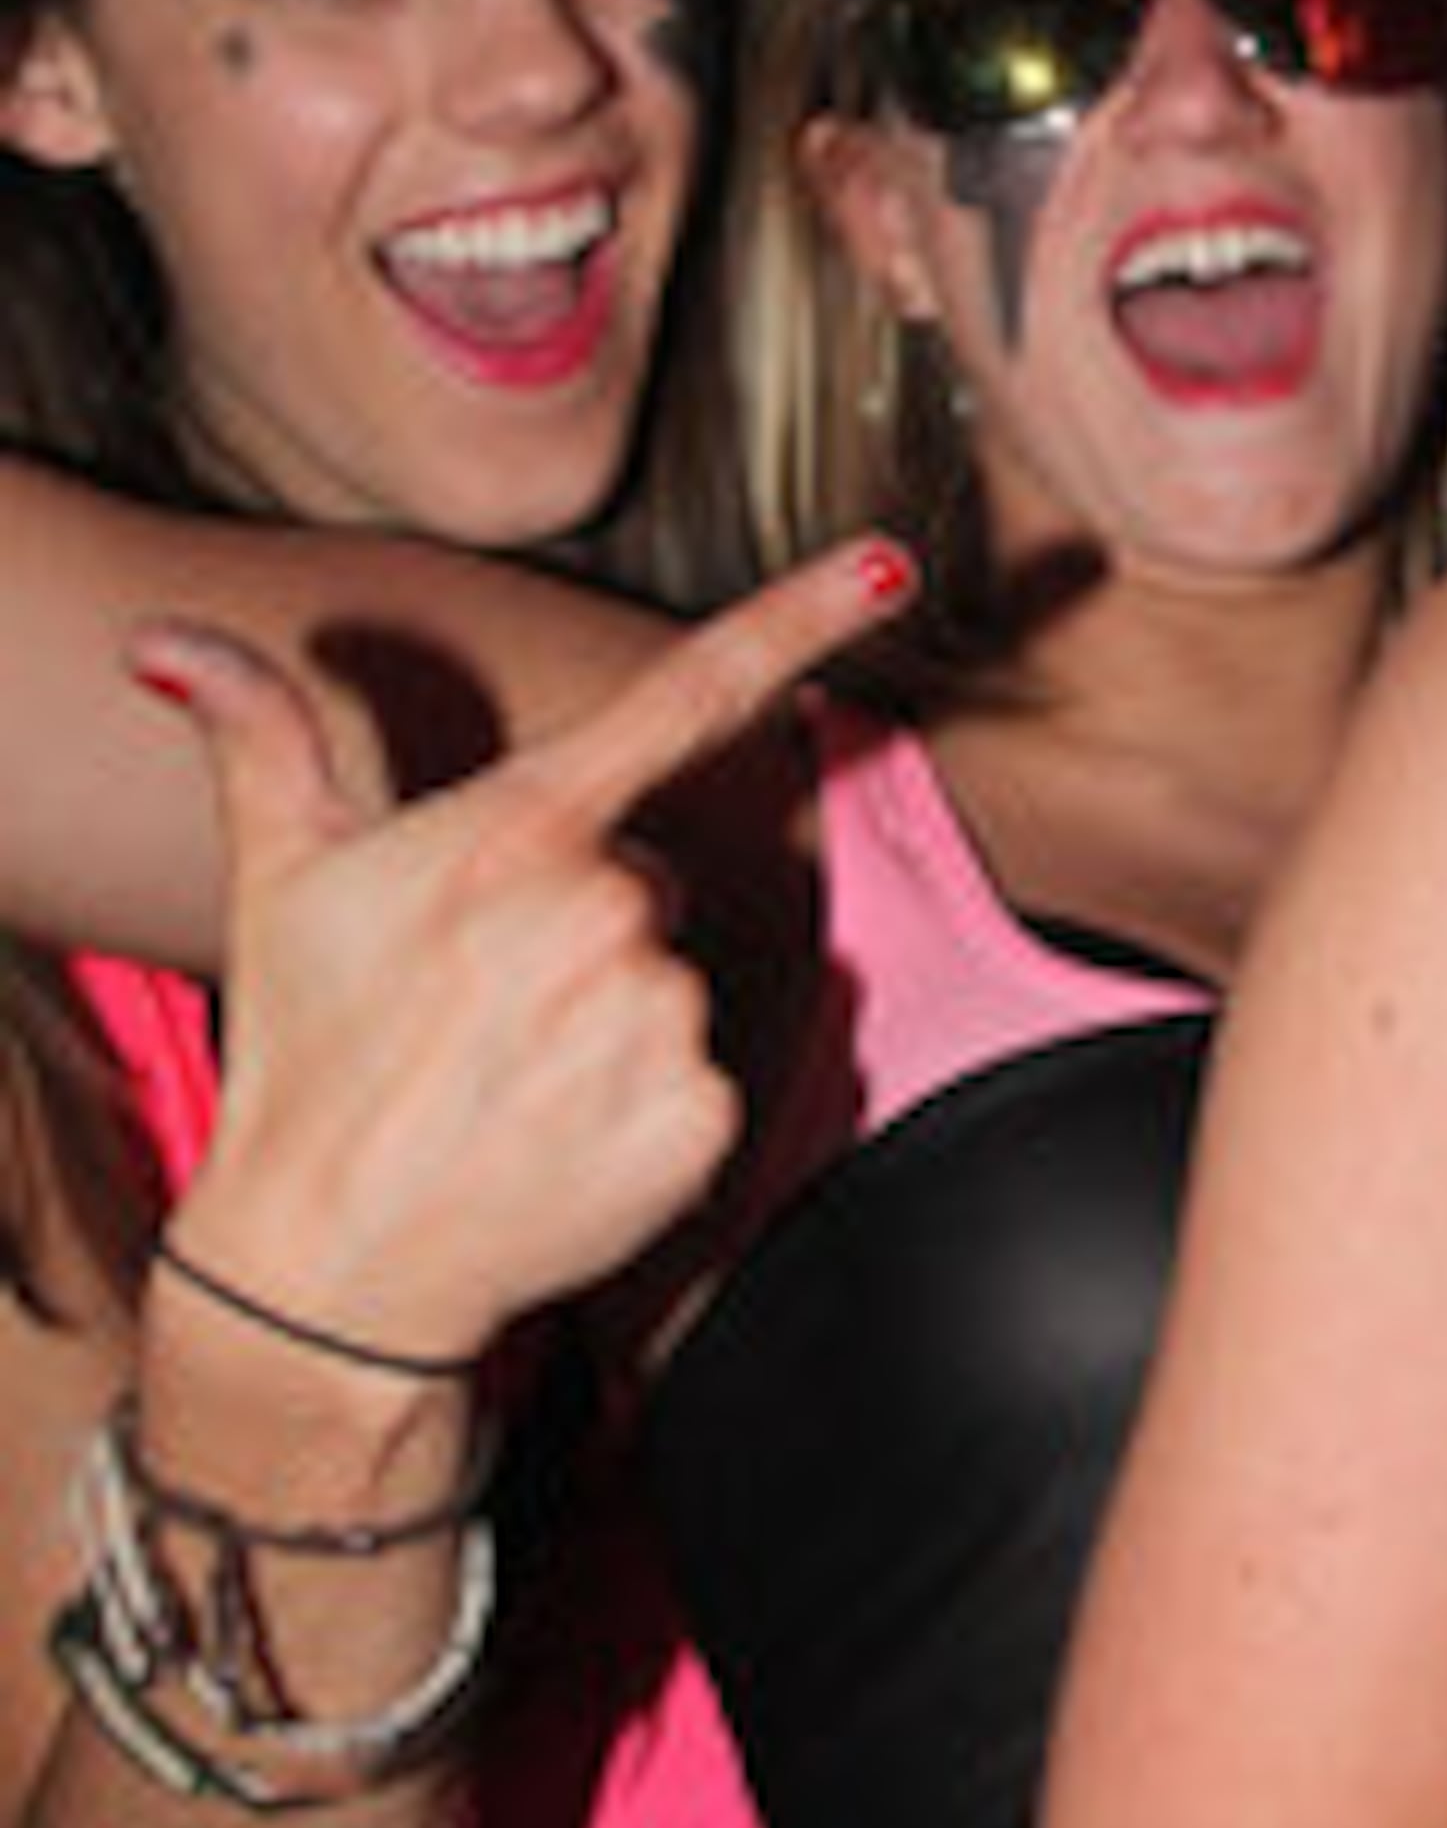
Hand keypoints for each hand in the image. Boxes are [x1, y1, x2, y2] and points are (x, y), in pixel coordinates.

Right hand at [134, 536, 910, 1369]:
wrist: (333, 1259)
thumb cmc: (310, 1057)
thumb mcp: (279, 883)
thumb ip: (261, 739)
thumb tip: (176, 646)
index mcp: (519, 833)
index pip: (681, 697)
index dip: (797, 619)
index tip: (889, 568)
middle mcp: (602, 913)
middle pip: (647, 883)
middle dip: (580, 926)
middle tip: (480, 998)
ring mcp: (657, 1018)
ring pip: (670, 983)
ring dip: (608, 1018)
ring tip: (506, 1073)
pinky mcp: (699, 1116)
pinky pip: (699, 1080)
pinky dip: (641, 1107)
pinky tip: (554, 1131)